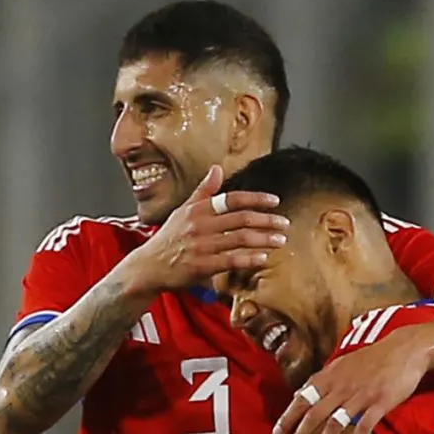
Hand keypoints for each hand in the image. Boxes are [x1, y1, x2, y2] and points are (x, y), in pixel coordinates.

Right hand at [119, 166, 287, 293]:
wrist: (149, 266)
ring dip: (264, 239)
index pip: (232, 199)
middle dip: (267, 220)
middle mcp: (201, 225)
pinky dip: (249, 259)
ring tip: (280, 240)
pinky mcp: (202, 266)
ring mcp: (202, 245)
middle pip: (241, 219)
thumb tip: (217, 168)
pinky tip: (263, 258)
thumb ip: (203, 191)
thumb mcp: (183, 210)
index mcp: (199, 209)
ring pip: (240, 239)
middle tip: (285, 223)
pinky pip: (231, 260)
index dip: (256, 199)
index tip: (275, 201)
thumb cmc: (169, 238)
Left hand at [275, 324, 433, 433]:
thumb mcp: (342, 364)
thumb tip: (299, 394)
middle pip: (314, 414)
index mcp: (331, 376)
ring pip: (336, 423)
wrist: (405, 348)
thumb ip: (321, 380)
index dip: (288, 417)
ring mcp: (362, 395)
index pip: (303, 398)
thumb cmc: (373, 358)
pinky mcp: (381, 402)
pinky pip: (364, 426)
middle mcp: (342, 386)